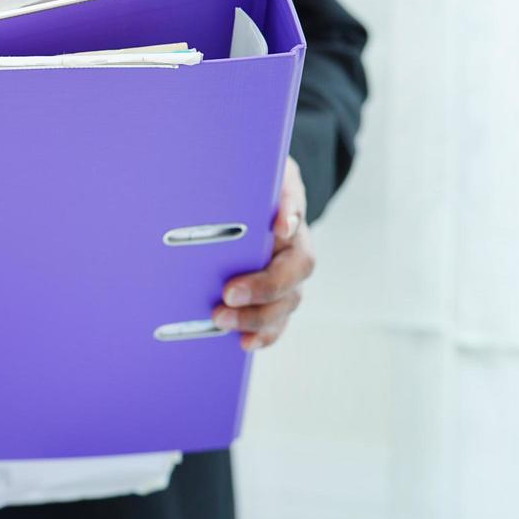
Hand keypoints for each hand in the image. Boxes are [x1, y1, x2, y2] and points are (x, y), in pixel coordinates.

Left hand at [213, 156, 314, 350]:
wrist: (241, 200)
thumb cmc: (247, 188)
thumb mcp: (259, 176)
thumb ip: (273, 190)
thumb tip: (284, 219)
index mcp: (289, 220)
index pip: (295, 218)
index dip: (291, 226)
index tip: (280, 228)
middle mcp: (291, 253)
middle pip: (291, 278)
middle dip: (263, 289)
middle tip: (228, 294)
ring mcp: (283, 279)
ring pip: (284, 305)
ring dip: (257, 318)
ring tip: (223, 321)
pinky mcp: (267, 299)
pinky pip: (273, 323)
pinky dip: (261, 335)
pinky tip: (243, 342)